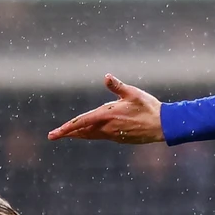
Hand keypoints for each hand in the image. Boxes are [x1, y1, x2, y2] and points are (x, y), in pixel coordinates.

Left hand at [47, 75, 164, 143]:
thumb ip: (117, 86)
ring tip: (67, 135)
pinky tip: (88, 134)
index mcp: (107, 115)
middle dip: (67, 133)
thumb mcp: (133, 93)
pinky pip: (100, 136)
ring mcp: (113, 135)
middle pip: (82, 131)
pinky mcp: (119, 138)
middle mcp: (107, 128)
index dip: (66, 128)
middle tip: (52, 136)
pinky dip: (90, 135)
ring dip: (78, 134)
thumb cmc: (148, 107)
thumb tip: (106, 76)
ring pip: (90, 135)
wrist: (162, 126)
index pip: (81, 123)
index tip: (54, 134)